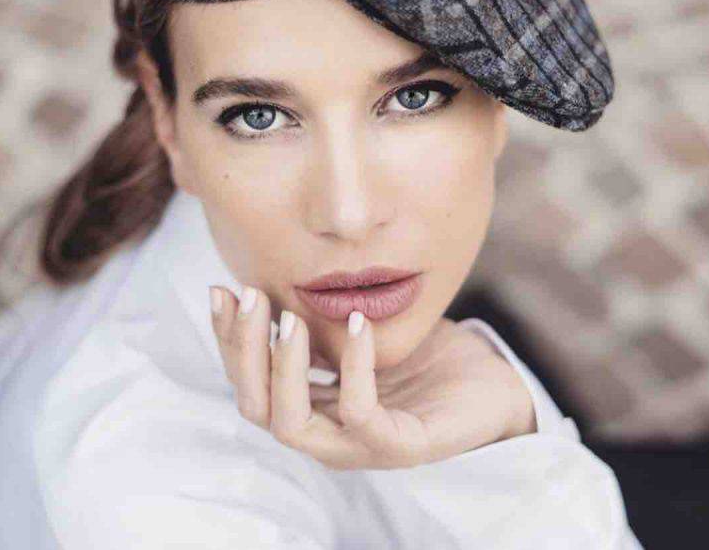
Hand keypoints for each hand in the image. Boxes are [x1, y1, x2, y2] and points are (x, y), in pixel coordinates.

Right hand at [209, 285, 535, 470]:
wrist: (488, 383)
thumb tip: (278, 262)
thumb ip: (319, 309)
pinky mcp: (396, 447)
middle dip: (242, 350)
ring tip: (288, 317)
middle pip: (255, 405)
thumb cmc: (422, 353)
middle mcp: (324, 430)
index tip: (220, 289)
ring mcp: (357, 446)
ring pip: (290, 423)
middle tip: (249, 296)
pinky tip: (357, 320)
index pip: (250, 379)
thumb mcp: (359, 324)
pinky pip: (360, 412)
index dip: (228, 338)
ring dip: (282, 367)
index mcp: (310, 403)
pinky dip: (353, 364)